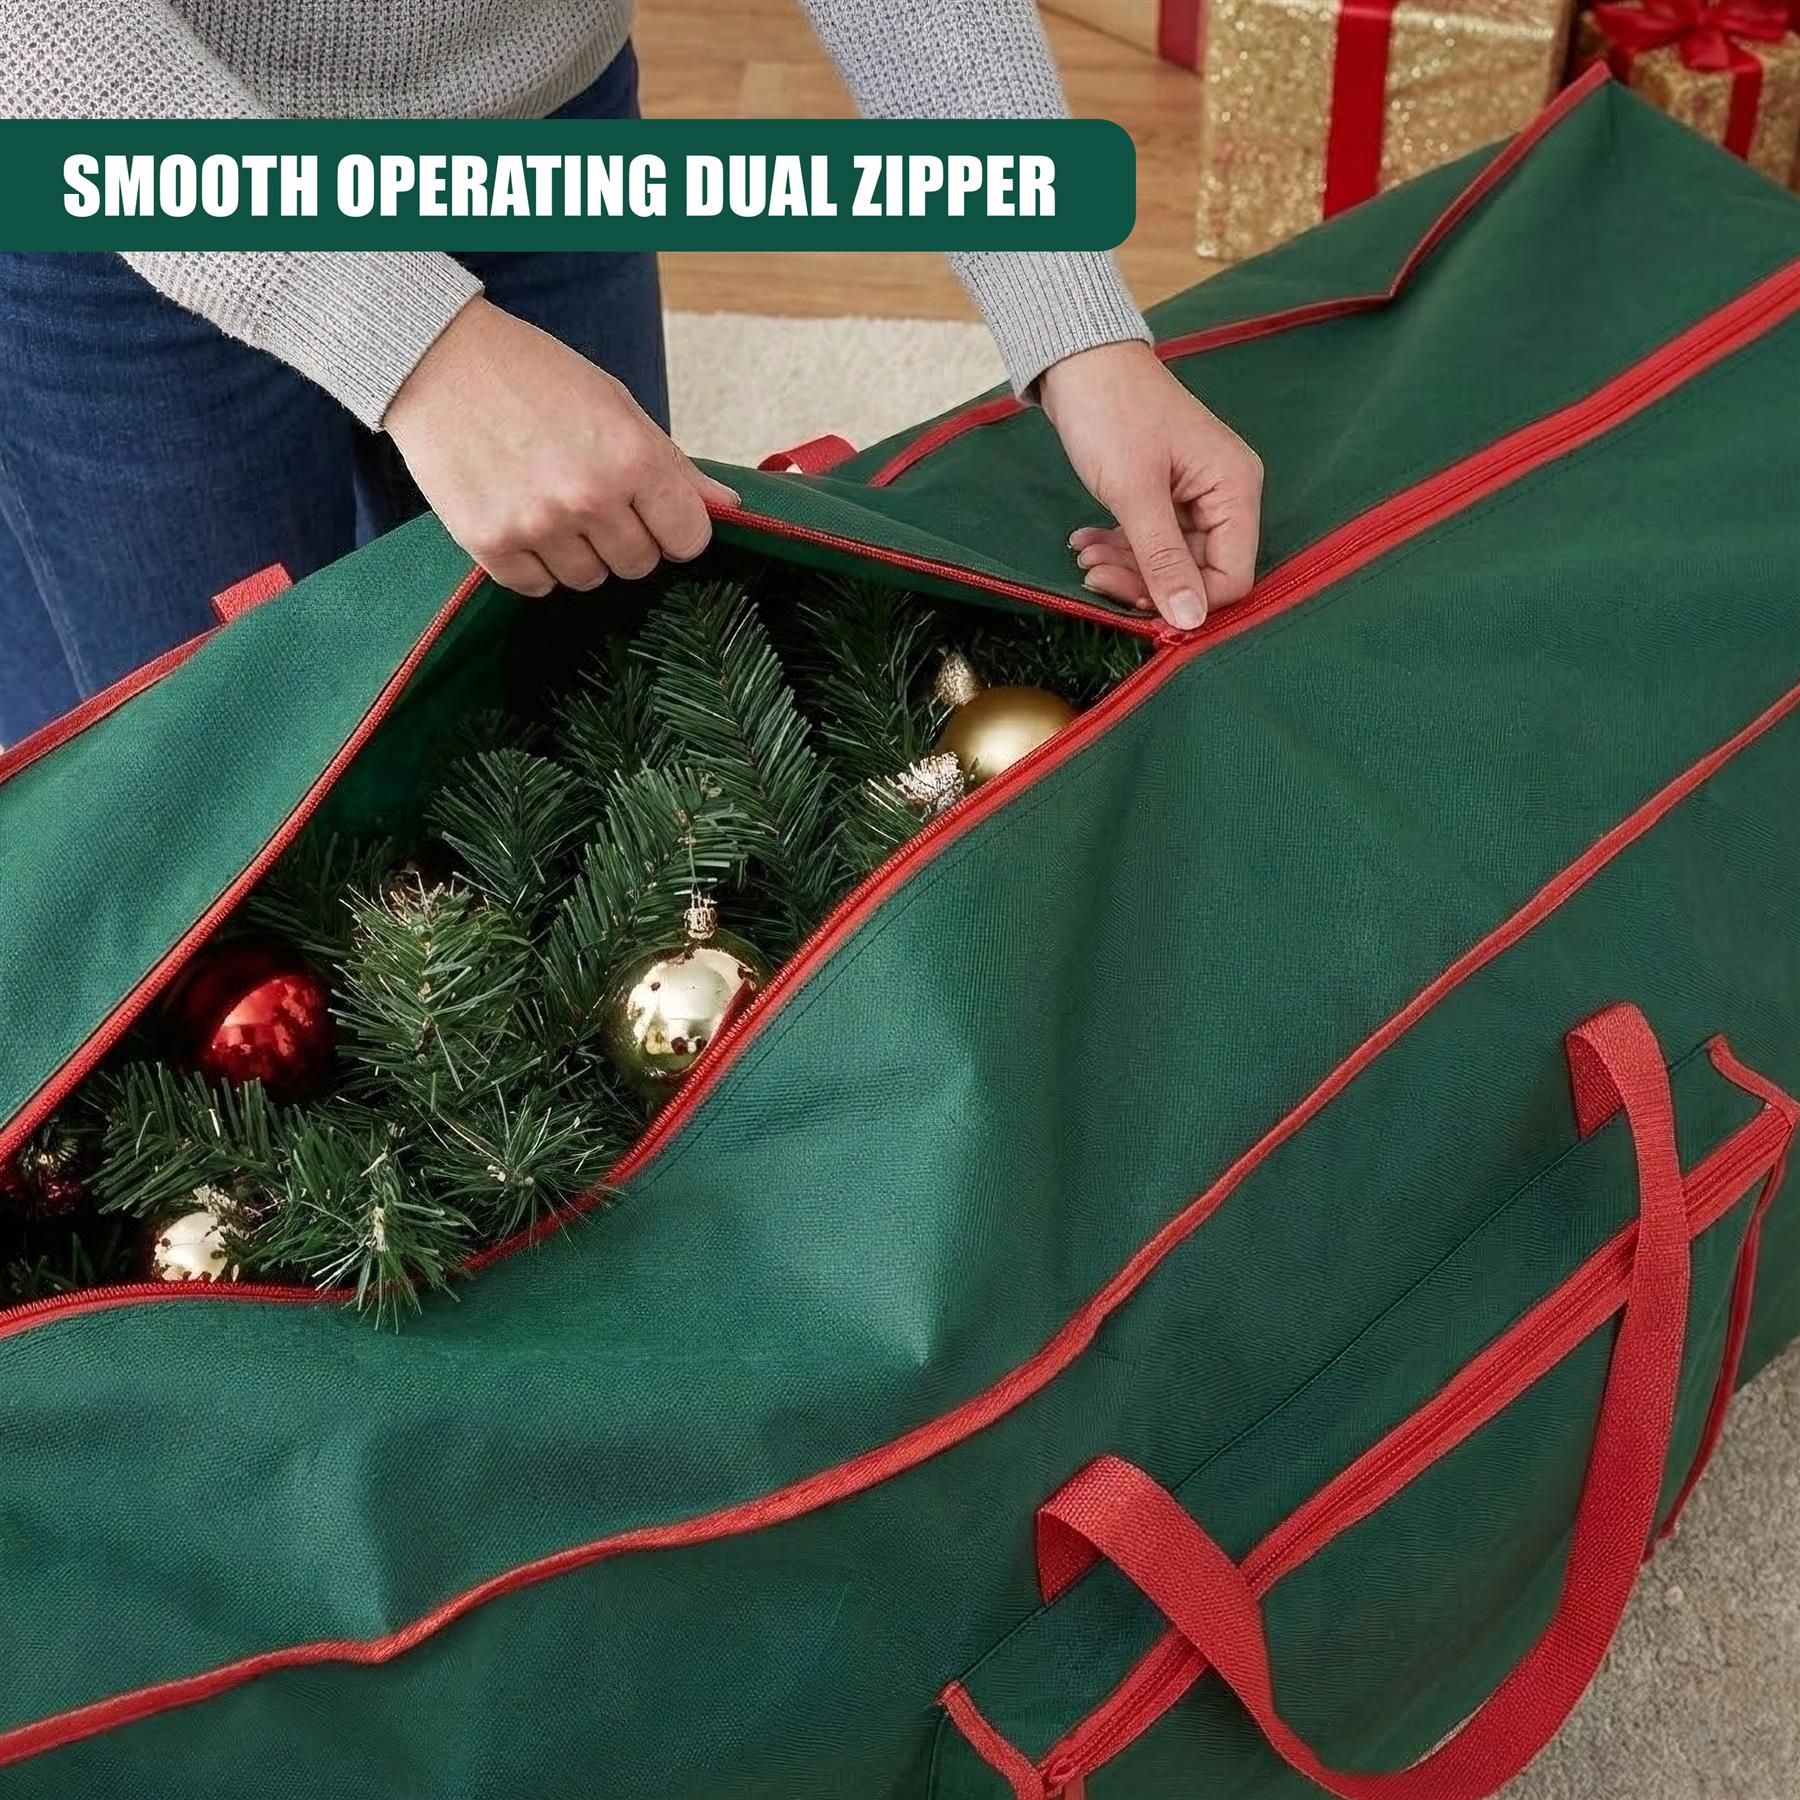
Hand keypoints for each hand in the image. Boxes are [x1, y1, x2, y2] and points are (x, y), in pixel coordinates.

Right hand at [385, 297, 738, 596]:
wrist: (437, 359)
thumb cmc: (532, 375)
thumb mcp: (617, 406)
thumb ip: (673, 465)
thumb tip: (725, 505)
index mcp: (633, 458)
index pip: (688, 539)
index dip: (675, 529)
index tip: (655, 514)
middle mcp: (590, 497)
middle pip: (638, 564)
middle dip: (625, 539)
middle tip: (591, 499)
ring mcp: (538, 524)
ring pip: (588, 579)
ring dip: (577, 552)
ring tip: (550, 502)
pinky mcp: (490, 542)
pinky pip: (534, 587)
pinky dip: (533, 565)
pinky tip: (521, 520)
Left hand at [1039, 340, 1262, 631]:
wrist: (1080, 361)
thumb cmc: (1113, 413)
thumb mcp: (1136, 493)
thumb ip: (1164, 559)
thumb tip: (1191, 620)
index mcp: (1235, 488)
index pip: (1232, 576)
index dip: (1188, 601)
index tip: (1136, 606)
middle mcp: (1226, 495)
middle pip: (1197, 571)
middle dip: (1144, 580)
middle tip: (1094, 574)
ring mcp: (1195, 495)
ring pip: (1168, 560)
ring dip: (1125, 566)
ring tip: (1084, 555)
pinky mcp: (1166, 494)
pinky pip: (1150, 539)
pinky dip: (1119, 547)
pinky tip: (1085, 541)